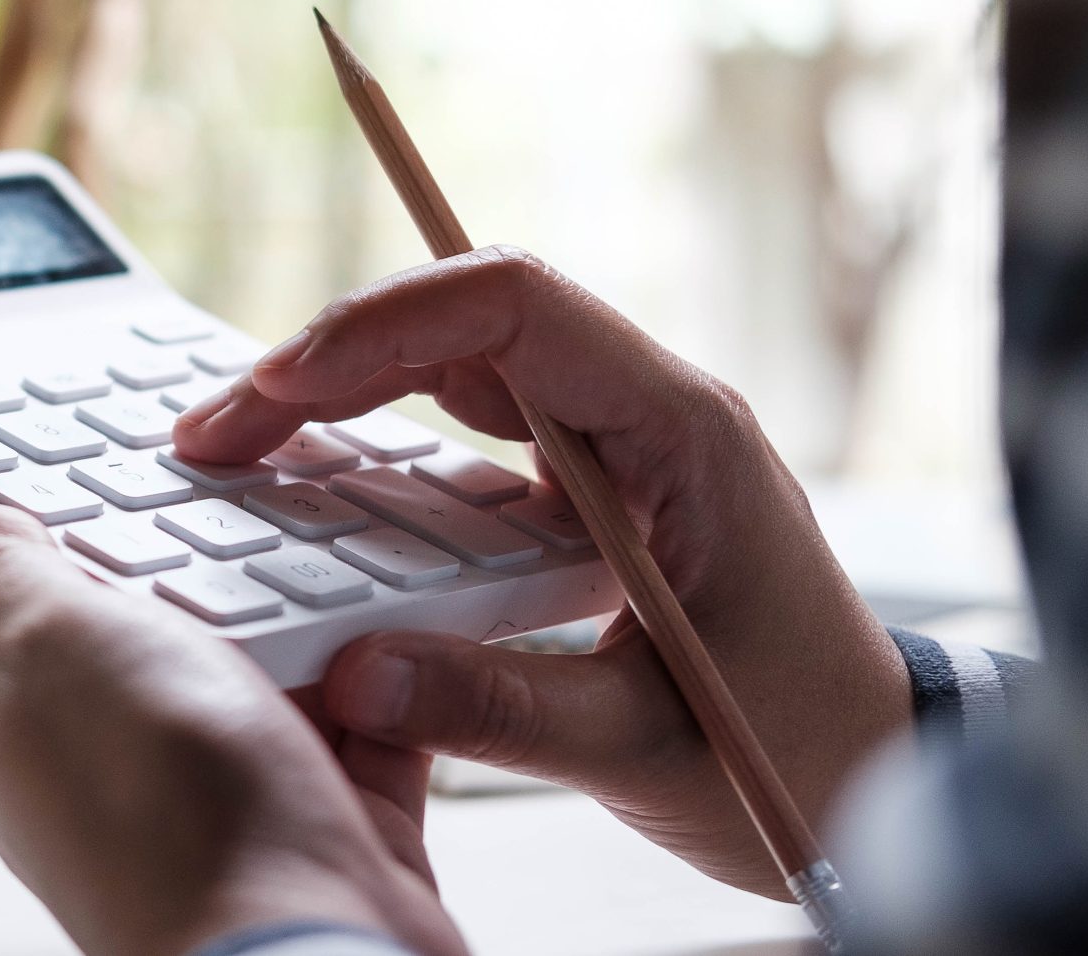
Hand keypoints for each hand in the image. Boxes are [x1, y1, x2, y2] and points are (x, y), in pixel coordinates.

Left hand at [0, 502, 467, 955]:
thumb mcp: (44, 644)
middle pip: (153, 618)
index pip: (15, 600)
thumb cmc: (161, 817)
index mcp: (15, 730)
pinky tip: (396, 635)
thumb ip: (0, 578)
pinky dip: (382, 677)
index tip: (99, 461)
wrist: (303, 951)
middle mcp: (112, 768)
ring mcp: (219, 796)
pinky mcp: (323, 819)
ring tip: (324, 564)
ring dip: (303, 610)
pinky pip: (360, 718)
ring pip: (268, 661)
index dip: (53, 524)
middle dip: (198, 557)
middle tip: (234, 499)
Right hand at [175, 248, 911, 897]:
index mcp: (681, 432)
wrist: (873, 783)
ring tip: (232, 451)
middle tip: (213, 433)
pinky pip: (468, 434)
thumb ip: (500, 708)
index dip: (386, 321)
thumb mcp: (643, 747)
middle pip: (464, 322)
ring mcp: (614, 448)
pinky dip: (379, 444)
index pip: (517, 304)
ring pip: (456, 367)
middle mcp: (644, 414)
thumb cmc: (798, 752)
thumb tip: (355, 677)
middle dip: (328, 359)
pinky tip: (307, 490)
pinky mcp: (585, 494)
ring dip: (342, 392)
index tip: (279, 384)